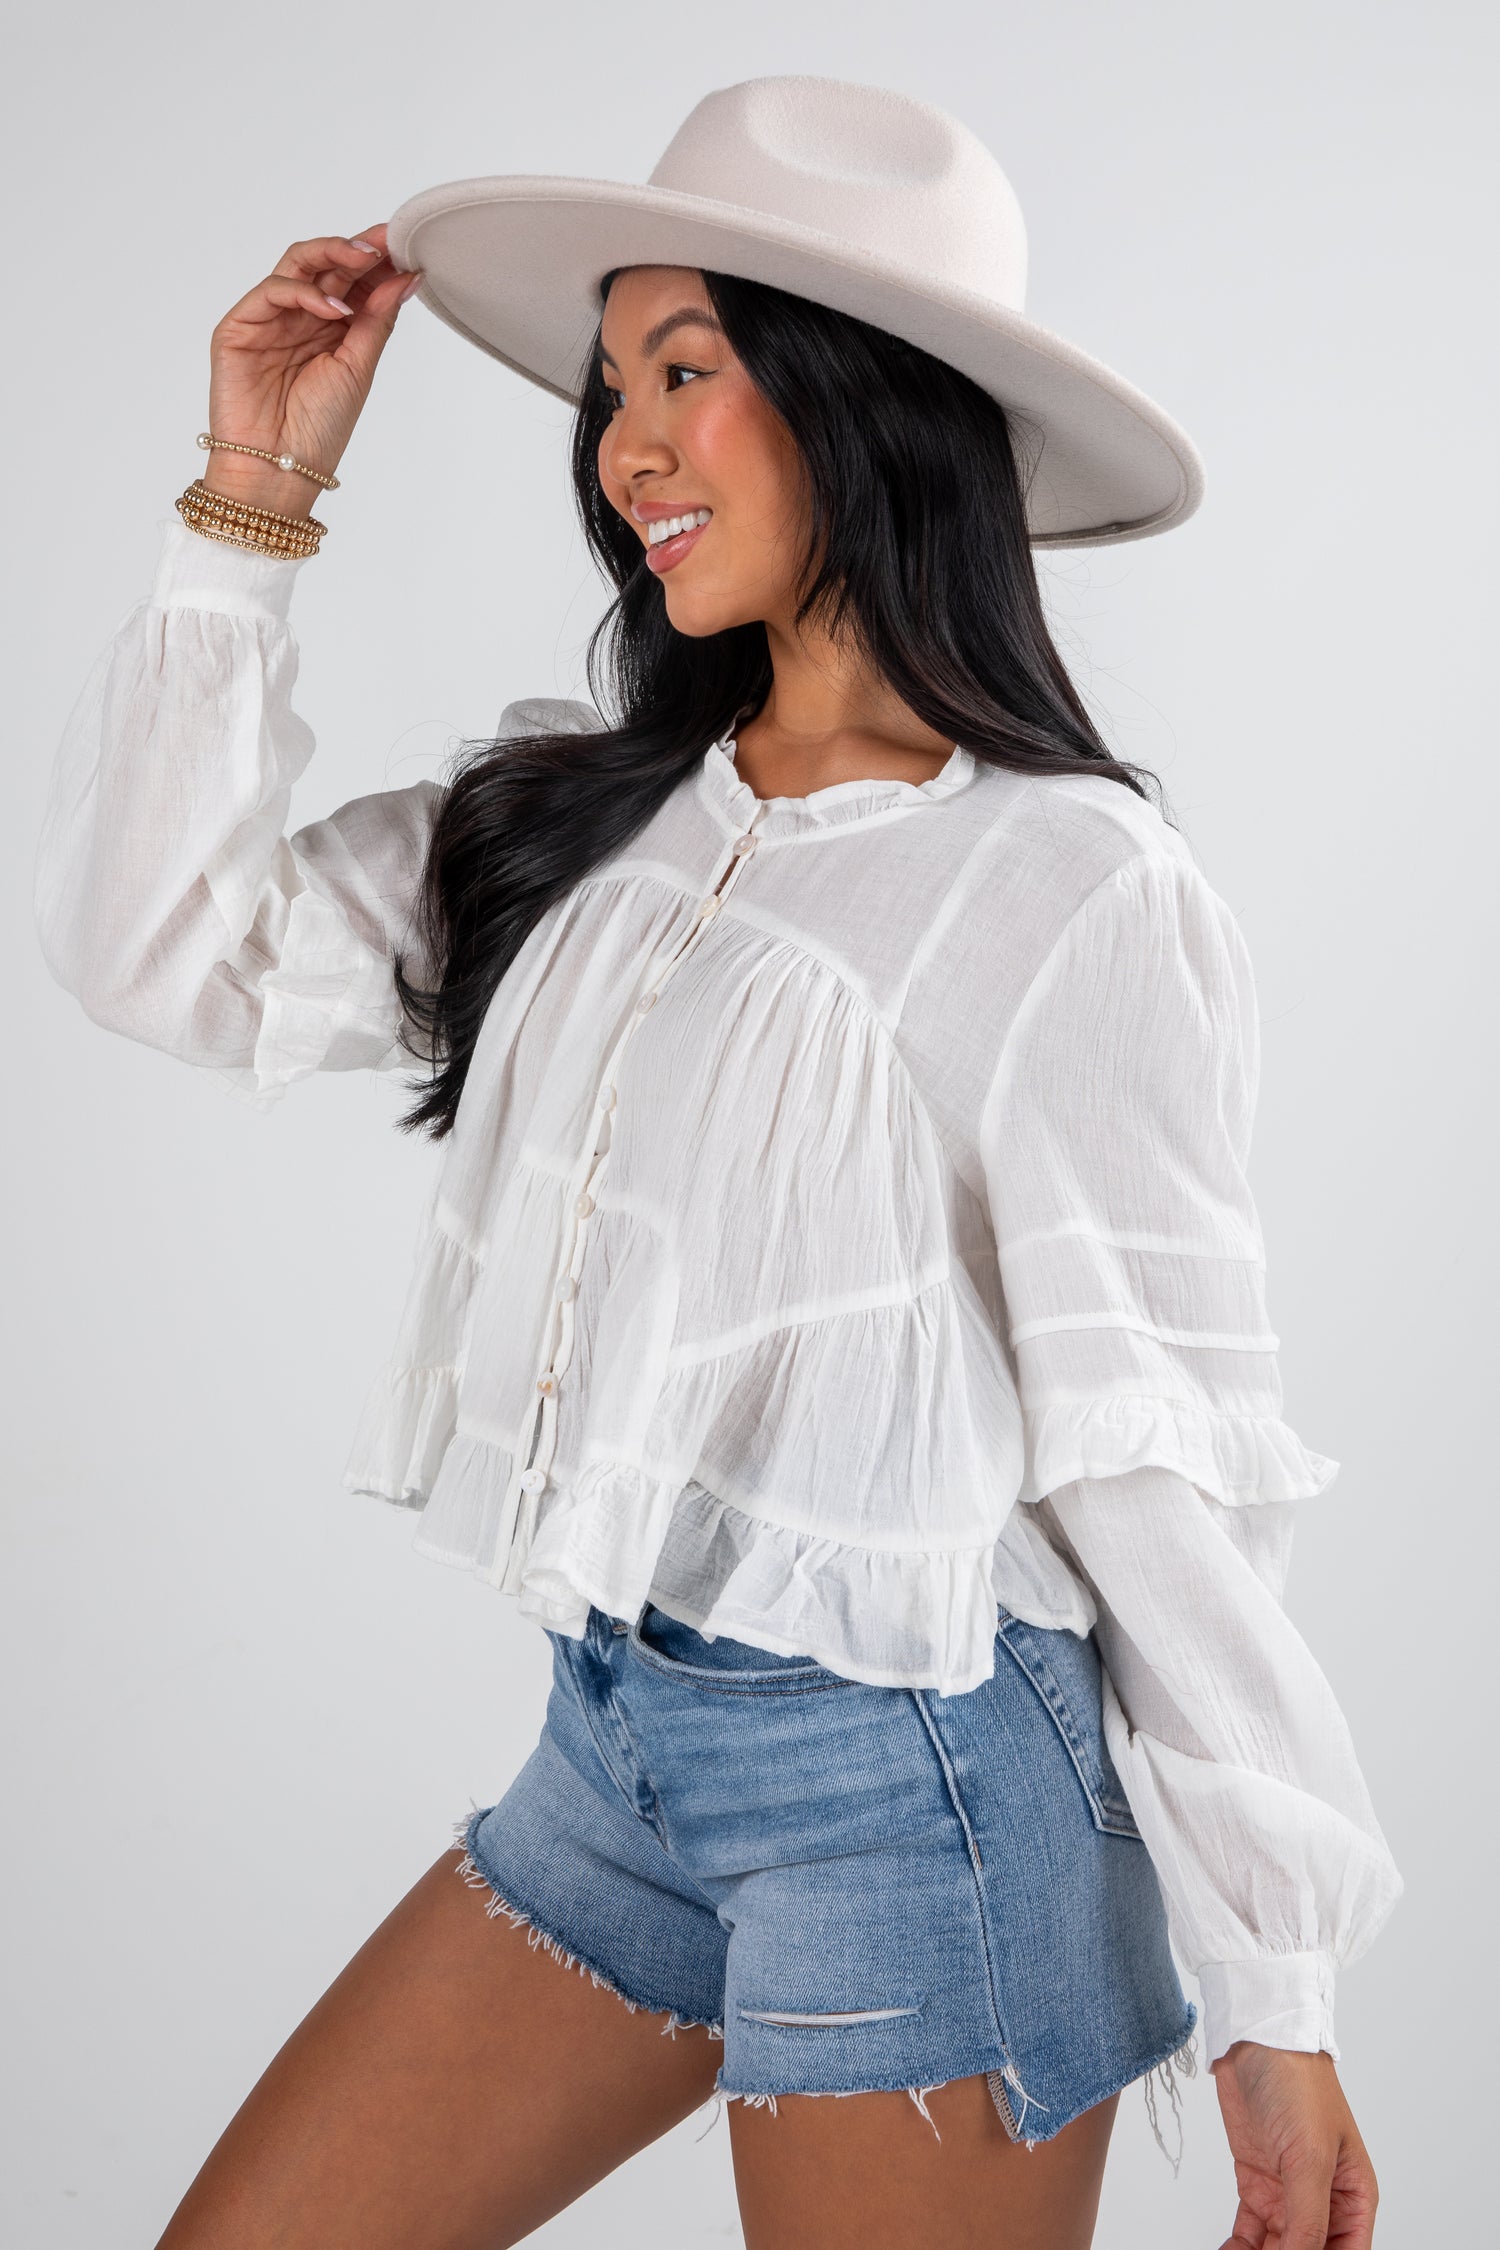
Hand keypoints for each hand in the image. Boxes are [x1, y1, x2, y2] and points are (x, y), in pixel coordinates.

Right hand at [203, 222, 419, 514]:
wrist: (280, 470)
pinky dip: (305, 293)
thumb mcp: (359, 368)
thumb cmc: (318, 430)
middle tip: (385, 242)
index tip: (404, 245)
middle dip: (357, 249)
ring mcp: (268, 320)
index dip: (376, 261)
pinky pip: (272, 291)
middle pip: (325, 266)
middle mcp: (299, 319)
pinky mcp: (239, 327)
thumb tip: (407, 278)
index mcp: (329, 330)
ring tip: (365, 259)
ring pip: (297, 266)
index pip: (351, 281)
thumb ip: (377, 319)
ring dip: (331, 255)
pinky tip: (335, 309)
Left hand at [1210, 2042, 1377, 2247]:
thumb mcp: (1309, 2158)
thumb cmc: (1298, 2084)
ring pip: (1278, 2249)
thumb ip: (1308, 2220)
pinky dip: (1240, 2248)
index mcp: (1353, 2196)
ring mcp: (1288, 2193)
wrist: (1253, 2042)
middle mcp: (1324, 2200)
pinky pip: (1252, 2233)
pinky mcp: (1258, 2183)